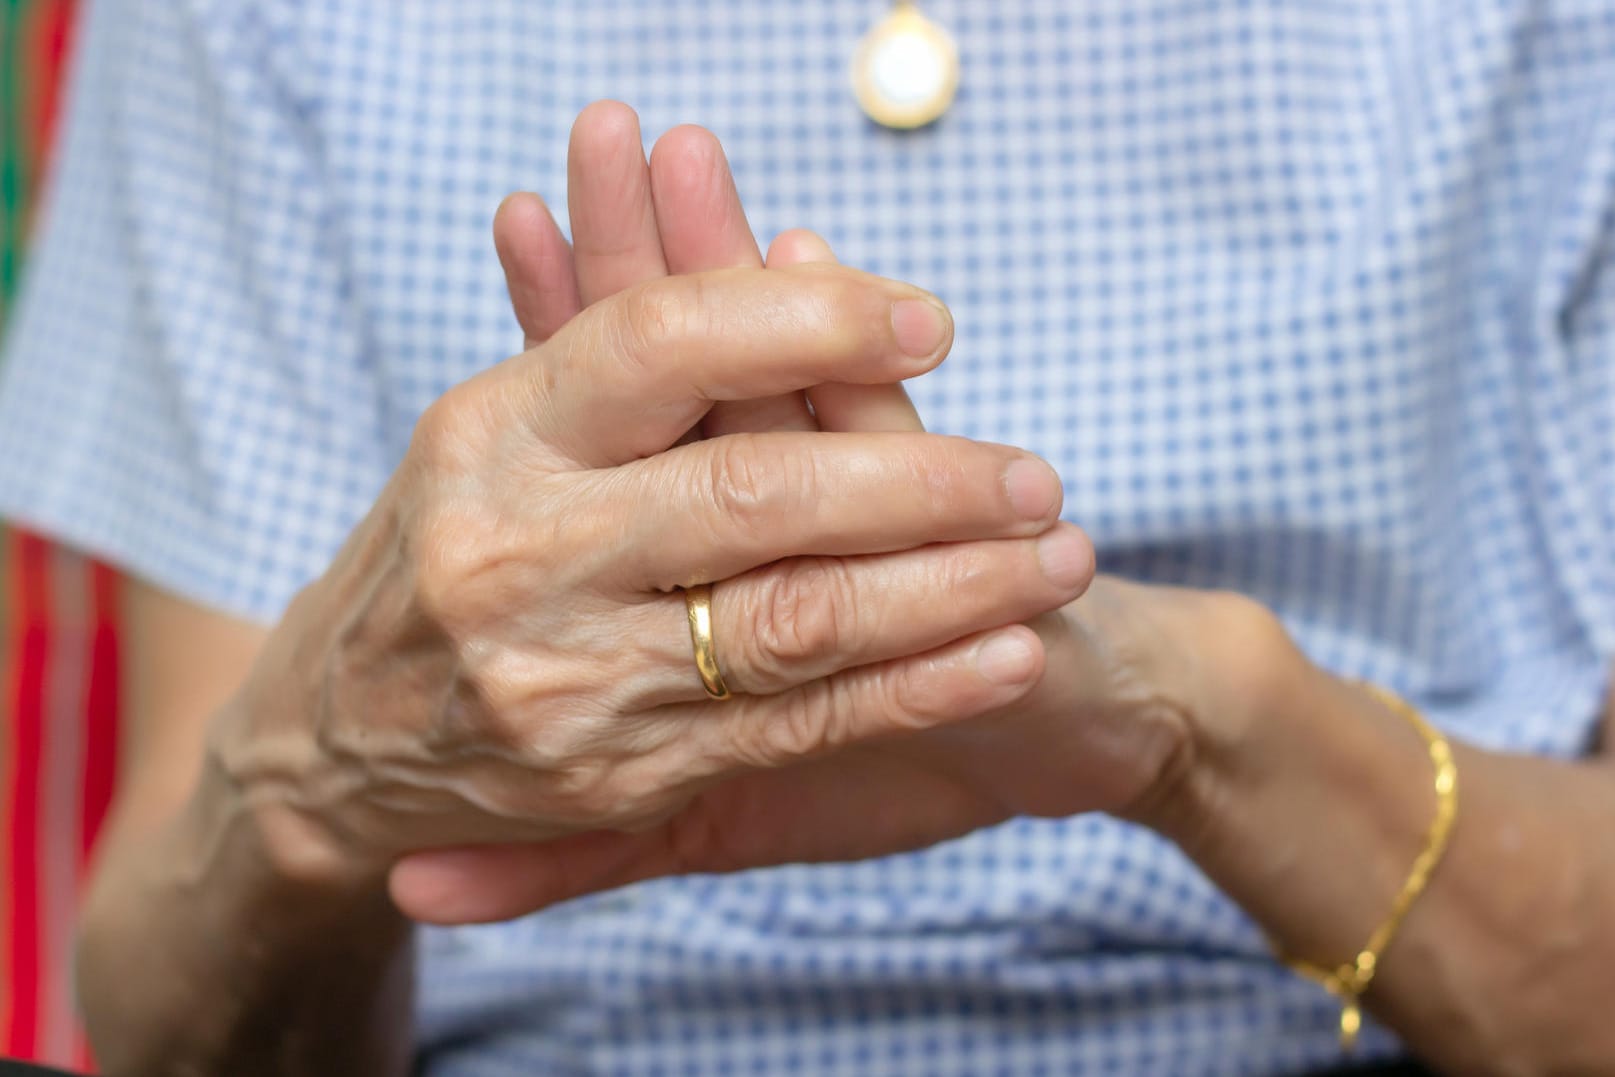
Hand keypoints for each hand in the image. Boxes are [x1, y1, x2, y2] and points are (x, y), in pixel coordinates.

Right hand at [208, 103, 1091, 921]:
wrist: (337, 741)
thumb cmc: (452, 547)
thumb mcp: (497, 432)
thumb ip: (619, 355)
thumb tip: (787, 244)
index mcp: (493, 430)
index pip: (663, 340)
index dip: (807, 321)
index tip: (928, 323)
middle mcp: (520, 552)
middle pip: (753, 492)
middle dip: (918, 482)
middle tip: (1035, 474)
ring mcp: (567, 679)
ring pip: (795, 621)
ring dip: (947, 587)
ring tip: (1060, 556)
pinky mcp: (618, 778)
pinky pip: (791, 724)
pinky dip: (909, 686)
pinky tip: (1000, 652)